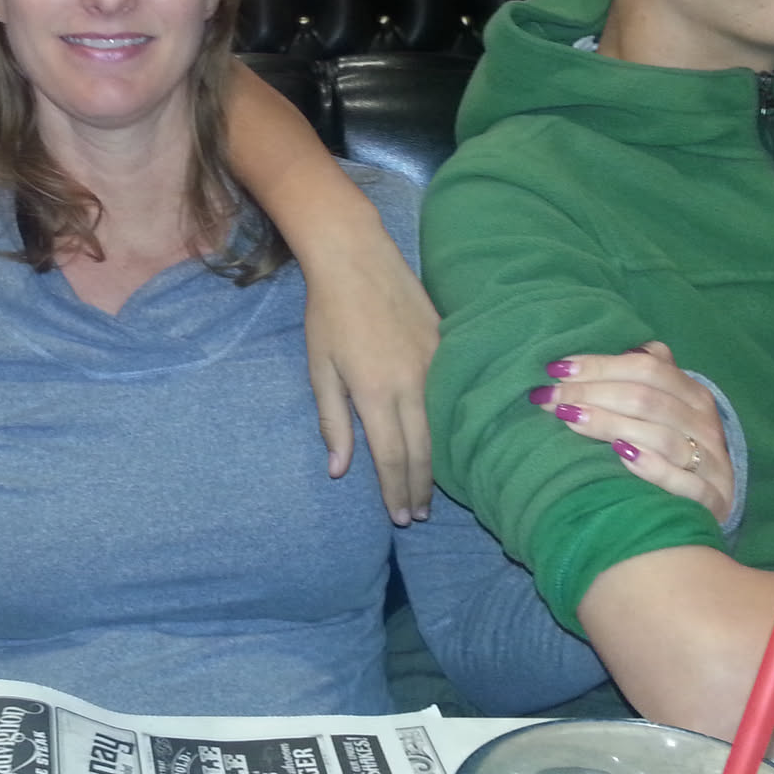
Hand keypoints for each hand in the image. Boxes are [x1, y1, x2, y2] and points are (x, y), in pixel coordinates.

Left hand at [301, 226, 439, 524]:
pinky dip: (450, 423)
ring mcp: (434, 363)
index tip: (400, 518)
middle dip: (421, 487)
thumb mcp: (320, 369)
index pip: (391, 457)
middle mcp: (411, 383)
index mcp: (375, 393)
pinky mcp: (447, 344)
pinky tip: (450, 438)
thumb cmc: (328, 313)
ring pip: (443, 425)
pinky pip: (453, 394)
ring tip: (434, 488)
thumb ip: (333, 421)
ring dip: (438, 460)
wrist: (355, 256)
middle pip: (422, 449)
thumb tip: (339, 471)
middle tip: (419, 515)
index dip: (397, 490)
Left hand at [532, 341, 732, 520]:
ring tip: (570, 420)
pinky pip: (686, 482)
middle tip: (550, 399)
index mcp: (692, 393)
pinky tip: (622, 455)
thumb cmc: (671, 449)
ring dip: (611, 425)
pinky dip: (653, 468)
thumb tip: (595, 357)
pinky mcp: (715, 499)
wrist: (709, 503)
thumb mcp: (664, 408)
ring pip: (662, 437)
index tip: (555, 371)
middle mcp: (705, 423)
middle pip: (646, 399)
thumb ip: (639, 379)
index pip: (646, 368)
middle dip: (591, 394)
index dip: (599, 365)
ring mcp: (712, 462)